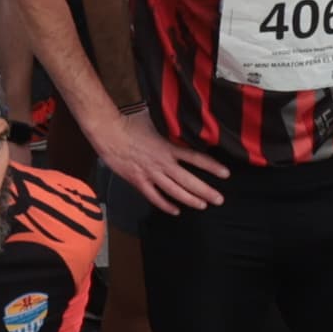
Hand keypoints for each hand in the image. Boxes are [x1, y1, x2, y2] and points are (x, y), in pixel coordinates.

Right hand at [88, 105, 223, 214]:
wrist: (107, 131)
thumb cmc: (128, 122)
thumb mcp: (153, 120)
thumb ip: (167, 127)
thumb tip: (178, 121)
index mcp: (167, 147)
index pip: (195, 158)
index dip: (211, 166)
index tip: (225, 173)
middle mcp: (162, 163)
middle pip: (188, 181)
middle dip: (205, 191)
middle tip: (219, 199)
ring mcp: (150, 174)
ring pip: (174, 191)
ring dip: (190, 200)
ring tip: (203, 205)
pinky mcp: (137, 181)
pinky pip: (154, 197)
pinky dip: (165, 205)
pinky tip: (175, 211)